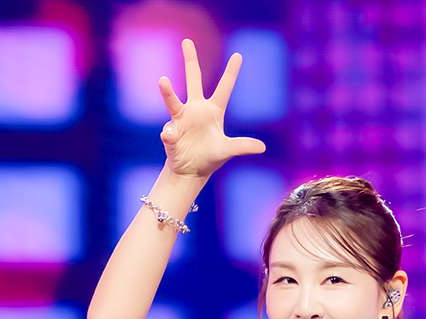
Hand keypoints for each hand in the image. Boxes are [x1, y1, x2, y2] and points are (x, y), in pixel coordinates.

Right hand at [159, 39, 265, 179]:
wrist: (190, 170)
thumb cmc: (210, 157)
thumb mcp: (227, 151)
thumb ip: (242, 147)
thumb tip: (262, 147)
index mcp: (213, 111)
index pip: (224, 88)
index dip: (231, 73)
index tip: (239, 55)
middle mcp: (196, 109)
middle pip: (193, 80)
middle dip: (190, 61)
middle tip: (187, 41)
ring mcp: (181, 118)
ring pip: (173, 101)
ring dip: (167, 92)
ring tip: (163, 81)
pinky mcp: (170, 131)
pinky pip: (168, 131)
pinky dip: (169, 135)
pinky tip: (171, 139)